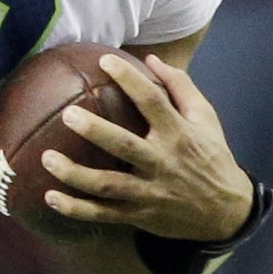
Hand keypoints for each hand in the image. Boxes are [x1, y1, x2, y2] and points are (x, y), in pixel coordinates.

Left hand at [40, 52, 255, 240]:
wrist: (226, 212)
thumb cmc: (211, 157)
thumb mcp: (206, 120)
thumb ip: (181, 87)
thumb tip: (151, 59)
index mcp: (180, 134)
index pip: (153, 102)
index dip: (130, 79)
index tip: (104, 60)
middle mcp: (162, 162)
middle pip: (124, 146)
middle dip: (95, 131)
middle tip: (67, 114)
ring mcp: (149, 192)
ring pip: (106, 184)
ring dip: (74, 174)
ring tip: (45, 157)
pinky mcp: (138, 214)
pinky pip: (102, 213)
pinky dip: (76, 208)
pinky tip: (50, 197)